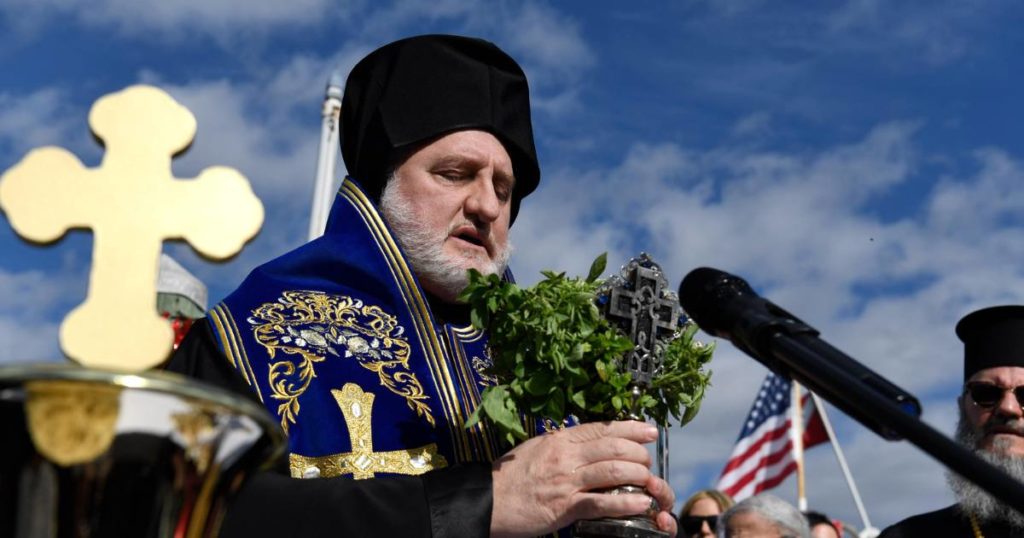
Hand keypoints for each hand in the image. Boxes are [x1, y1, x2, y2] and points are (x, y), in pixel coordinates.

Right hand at [489, 421, 675, 537]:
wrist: (487, 500)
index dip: (630, 428)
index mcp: (559, 440)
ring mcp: (566, 481)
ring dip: (637, 475)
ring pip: (612, 471)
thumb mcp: (536, 449)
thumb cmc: (509, 477)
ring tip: (648, 480)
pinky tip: (641, 503)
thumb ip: (561, 445)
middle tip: (648, 460)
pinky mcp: (565, 507)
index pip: (601, 428)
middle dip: (638, 453)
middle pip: (613, 447)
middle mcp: (565, 456)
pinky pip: (602, 502)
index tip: (649, 430)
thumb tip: (585, 442)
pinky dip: (625, 502)